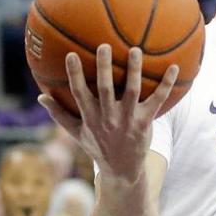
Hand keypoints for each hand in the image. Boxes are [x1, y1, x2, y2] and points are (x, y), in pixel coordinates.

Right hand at [38, 45, 177, 182]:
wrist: (121, 169)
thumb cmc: (98, 146)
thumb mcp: (76, 133)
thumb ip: (59, 114)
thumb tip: (40, 97)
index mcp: (90, 116)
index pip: (79, 93)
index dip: (75, 74)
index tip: (71, 55)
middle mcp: (107, 116)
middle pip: (104, 88)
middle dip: (104, 67)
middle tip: (104, 46)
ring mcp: (127, 118)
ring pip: (131, 90)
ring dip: (134, 70)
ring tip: (136, 50)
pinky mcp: (144, 121)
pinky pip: (158, 100)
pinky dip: (166, 84)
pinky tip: (175, 68)